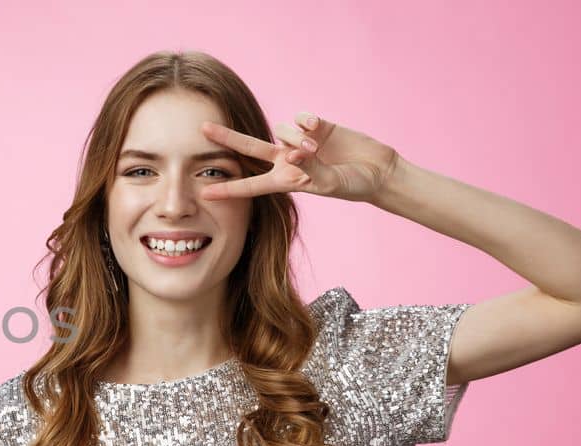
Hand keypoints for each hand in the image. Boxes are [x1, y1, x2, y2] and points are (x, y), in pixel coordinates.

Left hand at [198, 113, 400, 202]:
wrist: (377, 171)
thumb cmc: (354, 185)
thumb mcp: (331, 184)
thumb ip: (312, 169)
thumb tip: (293, 153)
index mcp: (285, 181)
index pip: (250, 185)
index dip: (228, 189)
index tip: (204, 192)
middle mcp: (287, 160)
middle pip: (249, 147)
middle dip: (227, 137)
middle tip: (203, 128)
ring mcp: (299, 142)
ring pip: (281, 130)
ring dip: (295, 137)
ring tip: (315, 148)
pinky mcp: (315, 126)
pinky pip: (300, 117)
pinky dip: (305, 121)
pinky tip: (318, 128)